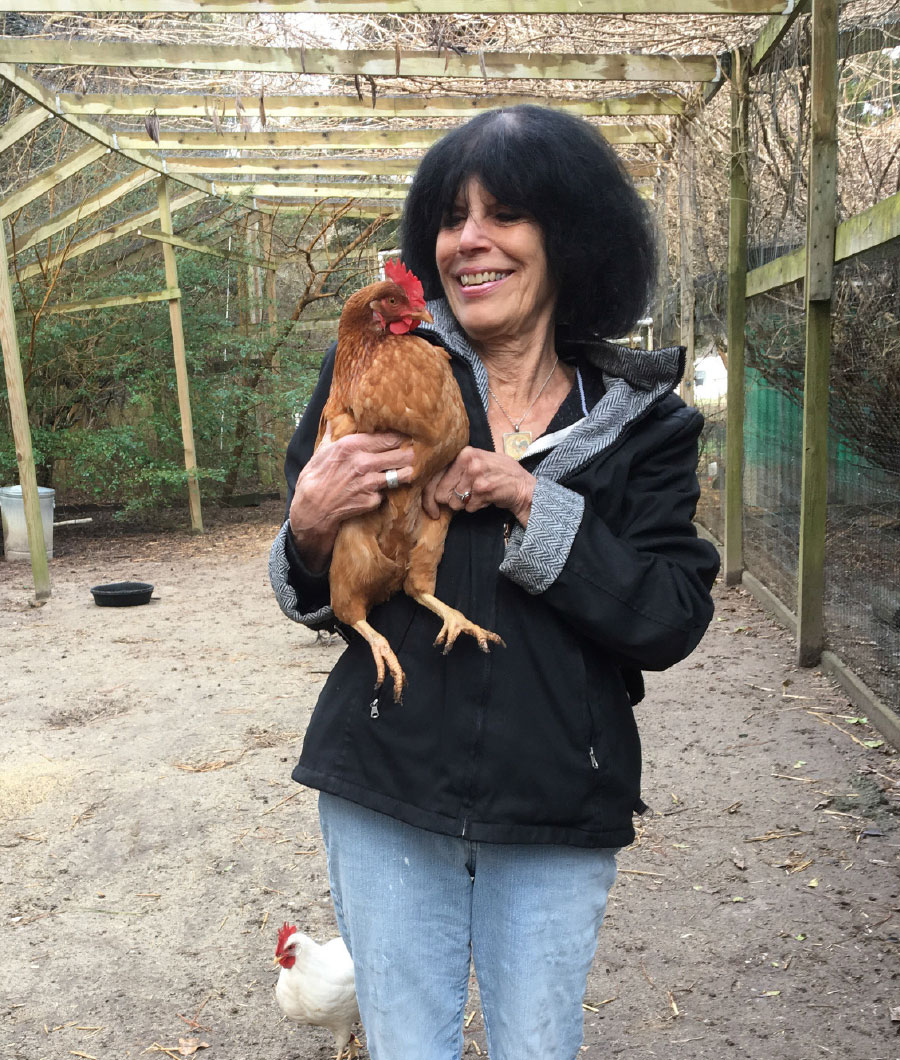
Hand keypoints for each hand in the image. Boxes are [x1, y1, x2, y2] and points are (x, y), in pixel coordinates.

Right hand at [289, 427, 413, 569]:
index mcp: (352, 446)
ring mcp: (370, 483)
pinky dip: (386, 492)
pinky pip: (387, 493)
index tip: (408, 437)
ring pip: (403, 474)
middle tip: (416, 453)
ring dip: (406, 472)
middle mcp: (363, 462)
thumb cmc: (315, 477)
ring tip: (408, 469)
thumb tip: (333, 418)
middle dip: (411, 453)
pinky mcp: (372, 500)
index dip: (401, 437)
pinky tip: (384, 489)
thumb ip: (332, 433)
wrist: (312, 508)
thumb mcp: (322, 450)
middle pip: (402, 454)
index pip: (389, 437)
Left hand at [422, 446, 535, 525]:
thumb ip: (457, 468)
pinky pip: (468, 507)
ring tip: (480, 494)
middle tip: (463, 500)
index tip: (430, 508)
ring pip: (454, 503)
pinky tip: (487, 498)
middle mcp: (468, 461)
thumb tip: (431, 483)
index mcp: (464, 452)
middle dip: (450, 501)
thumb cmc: (499, 474)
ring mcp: (476, 476)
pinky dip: (476, 507)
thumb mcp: (478, 461)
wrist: (524, 486)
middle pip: (441, 493)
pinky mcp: (483, 490)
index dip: (428, 495)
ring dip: (466, 504)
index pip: (434, 475)